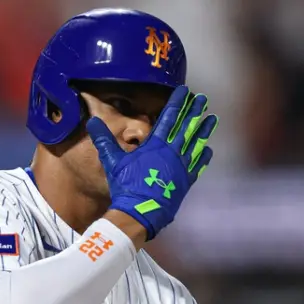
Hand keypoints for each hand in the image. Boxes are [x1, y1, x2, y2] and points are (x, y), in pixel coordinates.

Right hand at [86, 86, 217, 239]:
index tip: (186, 91)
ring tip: (212, 118)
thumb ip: (104, 140)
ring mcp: (181, 167)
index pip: (169, 117)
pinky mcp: (185, 181)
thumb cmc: (125, 186)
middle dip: (194, 111)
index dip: (178, 103)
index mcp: (155, 145)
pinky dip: (203, 157)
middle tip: (203, 99)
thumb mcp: (112, 161)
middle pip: (186, 127)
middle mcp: (171, 152)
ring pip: (195, 144)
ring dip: (203, 130)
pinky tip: (208, 149)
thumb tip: (92, 122)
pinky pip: (197, 166)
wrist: (139, 212)